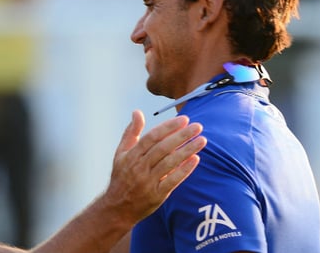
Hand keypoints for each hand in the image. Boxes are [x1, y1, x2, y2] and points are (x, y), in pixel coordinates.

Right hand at [103, 110, 205, 224]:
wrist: (117, 207)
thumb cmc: (121, 176)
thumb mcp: (121, 153)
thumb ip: (131, 132)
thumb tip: (137, 112)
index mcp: (131, 155)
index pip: (152, 137)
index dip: (168, 127)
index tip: (184, 119)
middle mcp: (139, 167)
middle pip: (163, 148)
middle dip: (182, 136)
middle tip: (198, 126)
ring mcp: (148, 182)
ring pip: (170, 163)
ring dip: (187, 150)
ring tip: (202, 140)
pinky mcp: (157, 195)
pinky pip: (173, 180)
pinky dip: (184, 169)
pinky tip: (196, 159)